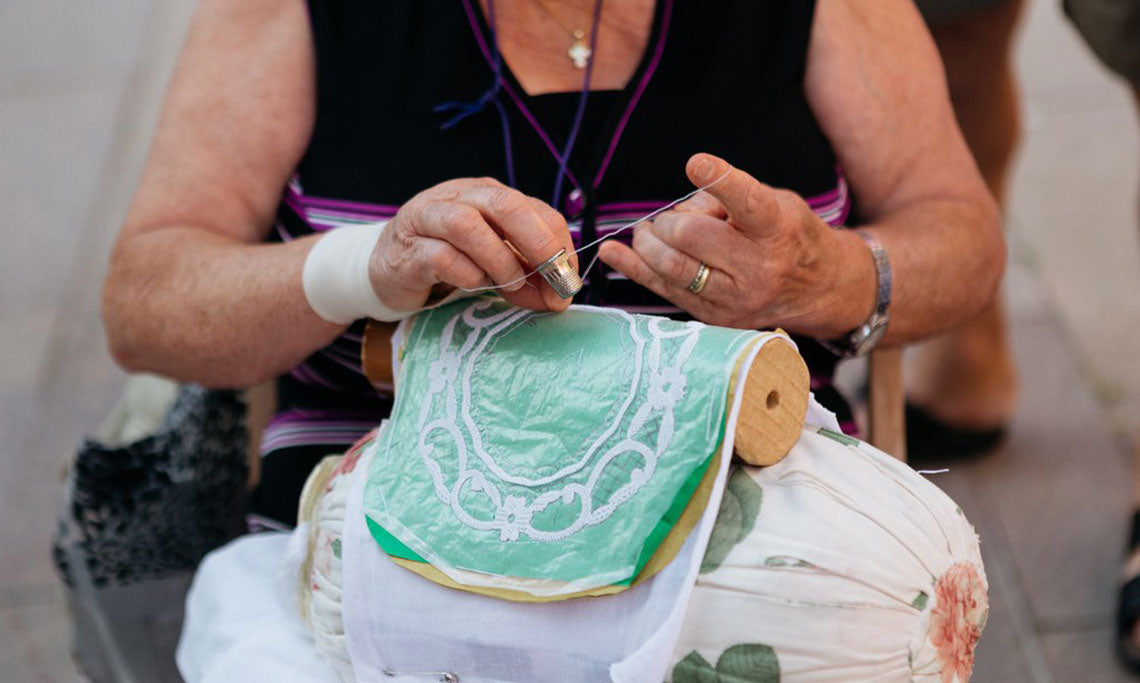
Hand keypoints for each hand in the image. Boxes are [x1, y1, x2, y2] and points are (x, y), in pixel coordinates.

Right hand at [368, 178, 575, 313]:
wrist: (387, 271)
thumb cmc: (448, 262)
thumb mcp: (495, 265)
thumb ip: (527, 276)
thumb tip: (560, 298)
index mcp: (487, 194)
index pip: (534, 208)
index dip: (558, 243)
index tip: (568, 279)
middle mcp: (459, 197)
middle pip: (504, 204)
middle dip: (537, 242)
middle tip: (553, 277)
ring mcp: (428, 219)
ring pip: (468, 225)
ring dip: (499, 260)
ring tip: (510, 285)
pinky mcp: (408, 249)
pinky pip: (441, 257)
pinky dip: (467, 275)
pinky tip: (474, 285)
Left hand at [598, 153, 871, 335]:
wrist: (819, 287)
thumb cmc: (788, 234)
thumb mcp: (775, 202)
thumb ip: (729, 199)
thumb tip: (677, 212)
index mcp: (776, 228)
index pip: (746, 202)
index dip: (719, 180)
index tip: (696, 162)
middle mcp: (758, 267)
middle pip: (691, 237)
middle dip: (668, 222)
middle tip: (668, 221)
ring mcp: (736, 298)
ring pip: (672, 268)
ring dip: (648, 244)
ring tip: (648, 233)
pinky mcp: (717, 318)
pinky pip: (664, 292)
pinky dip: (634, 269)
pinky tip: (613, 253)